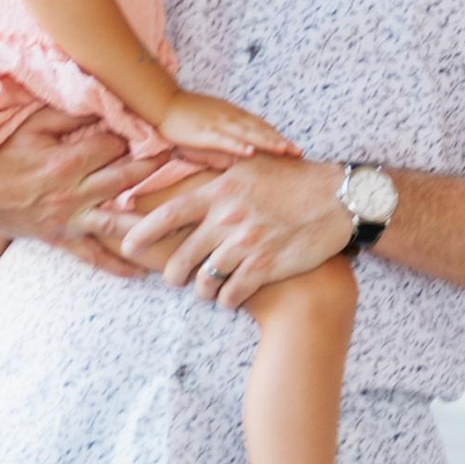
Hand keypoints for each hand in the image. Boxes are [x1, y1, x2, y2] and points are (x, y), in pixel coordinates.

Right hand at [0, 107, 188, 274]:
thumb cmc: (0, 157)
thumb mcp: (29, 127)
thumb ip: (65, 114)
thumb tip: (99, 101)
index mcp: (66, 161)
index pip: (114, 145)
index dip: (137, 136)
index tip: (162, 130)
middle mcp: (74, 192)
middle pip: (127, 179)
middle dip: (158, 167)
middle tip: (191, 161)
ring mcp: (70, 219)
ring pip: (118, 221)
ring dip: (151, 220)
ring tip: (183, 221)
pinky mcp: (62, 239)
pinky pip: (94, 257)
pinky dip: (118, 265)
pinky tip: (143, 271)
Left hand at [117, 152, 350, 308]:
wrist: (338, 200)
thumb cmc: (295, 180)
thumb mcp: (252, 166)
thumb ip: (217, 171)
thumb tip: (181, 163)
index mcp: (220, 193)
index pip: (169, 215)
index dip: (141, 232)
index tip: (126, 244)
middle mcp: (228, 219)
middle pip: (182, 256)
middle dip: (173, 273)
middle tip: (174, 278)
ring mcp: (247, 244)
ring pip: (206, 280)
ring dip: (202, 290)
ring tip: (206, 291)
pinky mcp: (266, 266)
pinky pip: (232, 293)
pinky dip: (227, 300)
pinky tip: (229, 298)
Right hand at [157, 89, 299, 166]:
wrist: (163, 102)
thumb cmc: (186, 114)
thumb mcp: (212, 120)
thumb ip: (228, 132)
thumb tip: (242, 146)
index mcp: (233, 114)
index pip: (261, 125)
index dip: (277, 136)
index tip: (293, 147)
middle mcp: (230, 117)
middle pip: (260, 129)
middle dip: (280, 141)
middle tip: (299, 152)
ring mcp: (218, 123)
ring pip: (248, 133)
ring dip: (267, 142)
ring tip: (284, 151)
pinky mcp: (204, 131)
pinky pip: (225, 139)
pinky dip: (238, 145)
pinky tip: (251, 152)